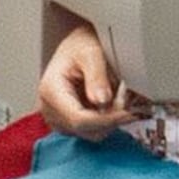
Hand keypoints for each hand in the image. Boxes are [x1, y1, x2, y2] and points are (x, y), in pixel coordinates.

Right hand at [39, 21, 137, 137]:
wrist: (75, 46)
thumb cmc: (79, 45)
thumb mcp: (91, 53)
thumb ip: (97, 77)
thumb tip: (102, 101)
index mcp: (51, 90)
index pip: (79, 120)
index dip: (107, 120)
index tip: (129, 113)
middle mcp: (50, 108)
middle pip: (87, 130)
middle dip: (112, 118)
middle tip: (126, 97)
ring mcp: (58, 118)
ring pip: (92, 133)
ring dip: (110, 120)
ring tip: (118, 96)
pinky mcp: (69, 123)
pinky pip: (92, 130)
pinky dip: (106, 120)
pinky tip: (111, 103)